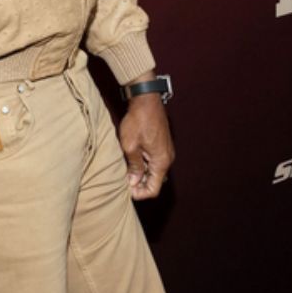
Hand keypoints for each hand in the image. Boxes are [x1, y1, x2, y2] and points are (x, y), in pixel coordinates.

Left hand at [117, 85, 173, 199]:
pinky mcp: (161, 144)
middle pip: (155, 181)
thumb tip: (133, 181)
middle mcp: (167, 158)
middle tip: (123, 182)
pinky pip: (154, 161)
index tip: (126, 190)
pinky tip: (131, 161)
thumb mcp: (130, 146)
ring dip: (141, 174)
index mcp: (161, 162)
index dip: (139, 193)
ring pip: (154, 171)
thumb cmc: (138, 120)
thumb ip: (134, 166)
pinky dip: (144, 165)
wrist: (145, 98)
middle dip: (140, 185)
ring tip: (125, 172)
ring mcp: (166, 151)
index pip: (154, 189)